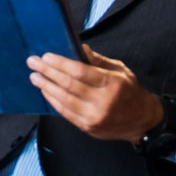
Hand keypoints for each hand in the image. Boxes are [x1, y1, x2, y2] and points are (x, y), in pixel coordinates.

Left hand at [28, 44, 164, 141]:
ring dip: (46, 87)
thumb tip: (78, 48)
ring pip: (63, 100)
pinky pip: (65, 113)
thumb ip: (97, 60)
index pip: (80, 71)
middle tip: (33, 63)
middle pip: (68, 84)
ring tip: (35, 77)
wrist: (142, 121)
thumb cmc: (129, 92)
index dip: (60, 63)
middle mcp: (103, 101)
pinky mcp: (88, 127)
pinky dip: (53, 101)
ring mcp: (94, 116)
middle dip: (47, 72)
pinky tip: (45, 91)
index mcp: (112, 83)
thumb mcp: (119, 70)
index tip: (46, 56)